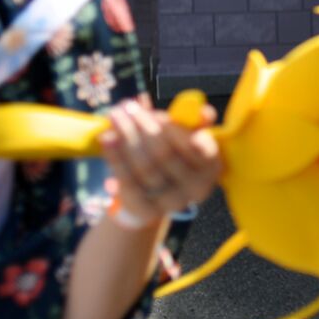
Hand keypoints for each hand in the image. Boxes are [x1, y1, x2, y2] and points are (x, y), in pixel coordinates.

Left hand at [100, 99, 220, 224]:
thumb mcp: (187, 137)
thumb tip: (203, 111)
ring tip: (114, 116)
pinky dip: (115, 158)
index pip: (200, 149)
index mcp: (212, 166)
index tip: (159, 116)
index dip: (178, 132)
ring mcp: (172, 202)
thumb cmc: (175, 156)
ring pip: (145, 167)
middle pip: (166, 155)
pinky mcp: (147, 210)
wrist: (157, 196)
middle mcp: (197, 187)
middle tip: (126, 107)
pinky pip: (128, 182)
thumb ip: (195, 122)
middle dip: (143, 127)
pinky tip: (107, 138)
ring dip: (126, 138)